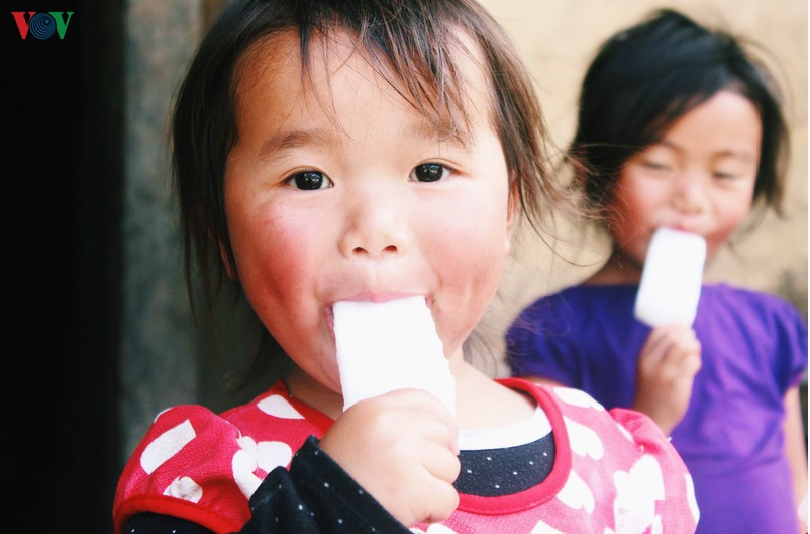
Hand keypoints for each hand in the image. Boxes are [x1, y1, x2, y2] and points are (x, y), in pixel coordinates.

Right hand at [318, 388, 459, 526]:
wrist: (317, 512)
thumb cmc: (340, 476)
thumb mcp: (356, 432)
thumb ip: (391, 424)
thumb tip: (441, 432)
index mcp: (374, 409)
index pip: (424, 400)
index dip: (440, 420)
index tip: (443, 441)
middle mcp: (391, 425)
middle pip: (442, 434)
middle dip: (435, 460)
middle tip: (410, 477)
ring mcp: (404, 455)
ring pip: (450, 467)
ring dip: (434, 486)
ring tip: (404, 494)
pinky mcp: (415, 489)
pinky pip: (448, 499)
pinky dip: (435, 511)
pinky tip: (410, 510)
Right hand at [633, 324, 701, 434]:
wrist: (650, 419)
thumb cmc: (651, 391)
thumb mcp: (646, 369)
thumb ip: (657, 354)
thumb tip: (681, 334)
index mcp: (642, 358)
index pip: (657, 332)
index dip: (673, 326)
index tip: (683, 327)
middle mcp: (652, 363)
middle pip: (674, 338)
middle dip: (687, 335)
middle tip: (692, 340)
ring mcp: (665, 373)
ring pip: (684, 347)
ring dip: (694, 346)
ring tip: (694, 352)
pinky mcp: (678, 383)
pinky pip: (693, 362)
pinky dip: (696, 361)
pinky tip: (694, 366)